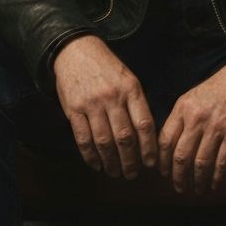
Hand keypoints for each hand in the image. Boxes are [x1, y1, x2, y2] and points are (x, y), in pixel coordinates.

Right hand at [53, 35, 157, 179]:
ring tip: (115, 172)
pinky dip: (90, 156)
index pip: (144, 124)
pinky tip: (96, 164)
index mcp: (131, 88)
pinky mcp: (73, 109)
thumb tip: (146, 136)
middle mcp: (112, 97)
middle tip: (132, 174)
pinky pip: (83, 138)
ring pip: (104, 142)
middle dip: (130, 161)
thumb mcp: (128, 78)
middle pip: (125, 137)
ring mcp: (92, 103)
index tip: (151, 163)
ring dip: (111, 162)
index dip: (149, 148)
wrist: (76, 50)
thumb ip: (136, 103)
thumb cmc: (106, 67)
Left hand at [158, 58, 225, 194]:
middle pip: (180, 156)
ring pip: (200, 163)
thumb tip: (172, 145)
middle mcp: (197, 118)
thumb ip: (183, 118)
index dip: (163, 161)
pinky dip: (217, 177)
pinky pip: (222, 162)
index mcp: (183, 107)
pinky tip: (214, 184)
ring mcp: (216, 126)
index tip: (163, 172)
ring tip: (197, 189)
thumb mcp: (194, 96)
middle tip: (179, 187)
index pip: (165, 140)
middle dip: (178, 176)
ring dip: (198, 181)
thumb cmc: (221, 87)